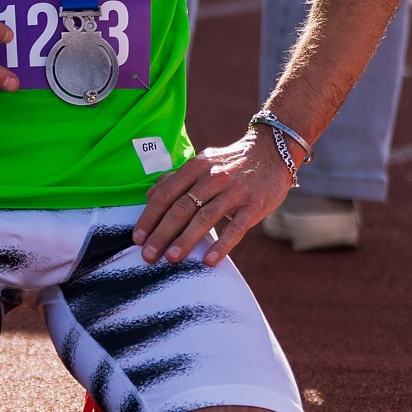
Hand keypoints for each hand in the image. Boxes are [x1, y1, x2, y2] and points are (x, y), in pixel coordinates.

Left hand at [134, 130, 295, 268]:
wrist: (273, 151)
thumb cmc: (232, 163)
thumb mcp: (203, 162)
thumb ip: (177, 178)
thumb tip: (150, 196)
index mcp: (196, 166)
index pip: (166, 194)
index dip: (150, 217)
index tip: (137, 238)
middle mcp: (213, 177)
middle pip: (181, 208)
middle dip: (162, 233)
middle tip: (148, 255)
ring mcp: (235, 191)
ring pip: (205, 217)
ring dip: (186, 240)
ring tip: (171, 259)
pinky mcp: (254, 204)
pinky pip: (236, 227)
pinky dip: (222, 244)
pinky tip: (209, 260)